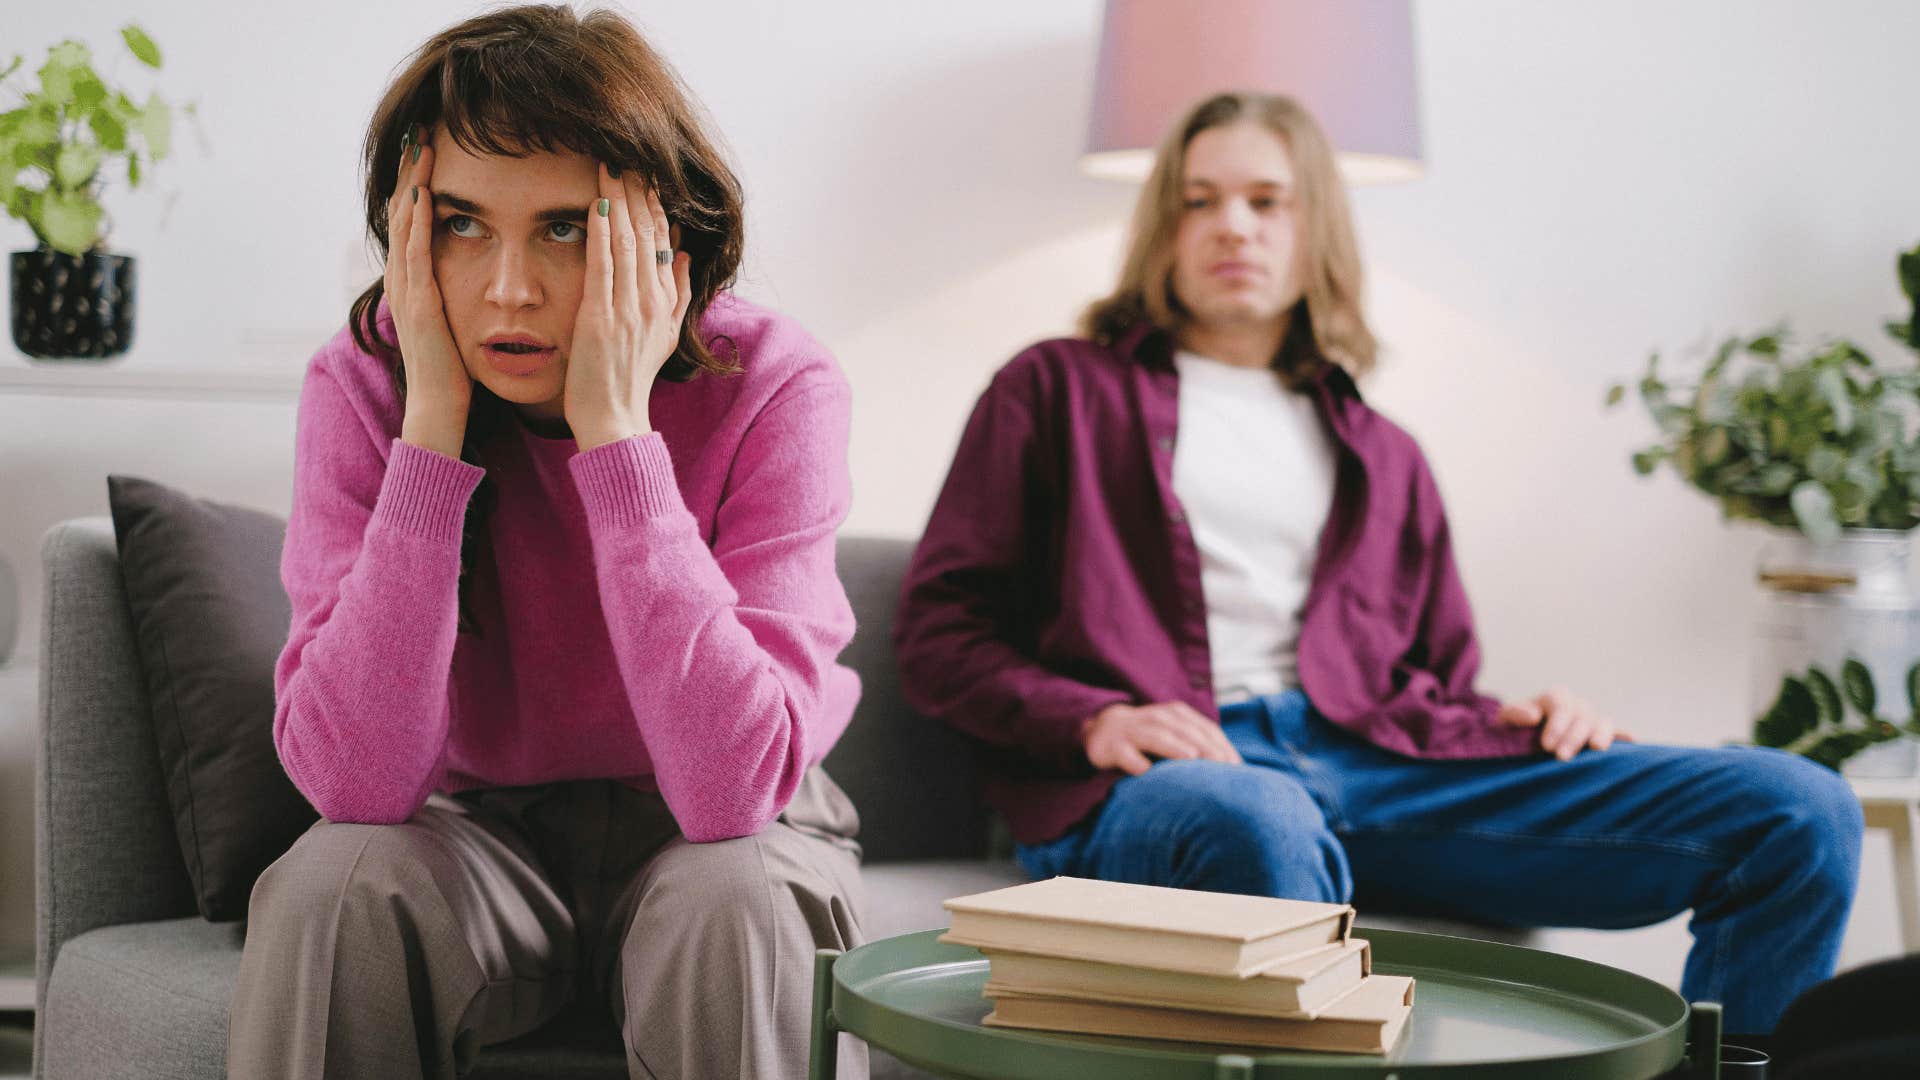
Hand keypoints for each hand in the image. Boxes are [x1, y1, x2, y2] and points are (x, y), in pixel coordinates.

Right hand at [385, 126, 471, 458]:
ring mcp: (409, 292)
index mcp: (418, 284)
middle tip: (418, 132)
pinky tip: (422, 197)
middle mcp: (407, 282)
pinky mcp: (419, 306)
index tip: (432, 150)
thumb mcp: (459, 323)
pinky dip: (416, 224)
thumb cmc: (454, 373)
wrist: (439, 411)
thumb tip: (484, 275)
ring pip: (405, 227)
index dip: (420, 185)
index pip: (417, 222)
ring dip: (411, 185)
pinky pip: (415, 256)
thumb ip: (463, 295)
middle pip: (404, 214)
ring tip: (419, 149)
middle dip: (411, 173)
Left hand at [564, 164, 692, 450]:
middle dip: (637, 190)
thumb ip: (676, 293)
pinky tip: (598, 203)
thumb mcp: (664, 335)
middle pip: (648, 234)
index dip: (654, 203)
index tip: (643, 171)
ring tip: (611, 163)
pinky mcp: (602, 319)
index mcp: (665, 302)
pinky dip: (602, 233)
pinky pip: (603, 267)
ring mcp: (629, 310)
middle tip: (626, 150)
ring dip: (620, 200)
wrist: (615, 418)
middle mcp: (652, 302)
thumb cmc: (629, 379)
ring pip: (628, 243)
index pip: (662, 241)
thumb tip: (680, 255)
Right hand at [1081, 701, 1242, 775]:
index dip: (1221, 745)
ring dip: (1173, 746)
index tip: (1237, 767)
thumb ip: (1201, 746)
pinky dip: (1134, 760)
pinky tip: (1144, 771)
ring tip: (1190, 758)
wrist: (1103, 729)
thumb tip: (1236, 770)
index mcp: (1177, 714)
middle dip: (1205, 747)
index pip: (1204, 728)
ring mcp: (1133, 730)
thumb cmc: (1149, 738)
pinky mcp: (1112, 745)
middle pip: (1184, 731)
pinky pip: (1124, 753)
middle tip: (1222, 767)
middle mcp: (1157, 717)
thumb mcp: (1176, 735)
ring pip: (1155, 736)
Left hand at [1497, 686, 1632, 759]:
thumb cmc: (1513, 731)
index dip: (1556, 723)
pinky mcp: (1602, 736)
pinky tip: (1630, 742)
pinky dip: (1623, 737)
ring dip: (1601, 734)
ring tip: (1596, 749)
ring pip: (1603, 721)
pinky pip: (1617, 733)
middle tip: (1561, 758)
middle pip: (1582, 714)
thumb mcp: (1506, 721)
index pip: (1560, 702)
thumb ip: (1514, 714)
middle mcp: (1576, 706)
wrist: (1523, 743)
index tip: (1547, 746)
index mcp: (1554, 698)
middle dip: (1573, 736)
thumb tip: (1533, 715)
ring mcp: (1591, 720)